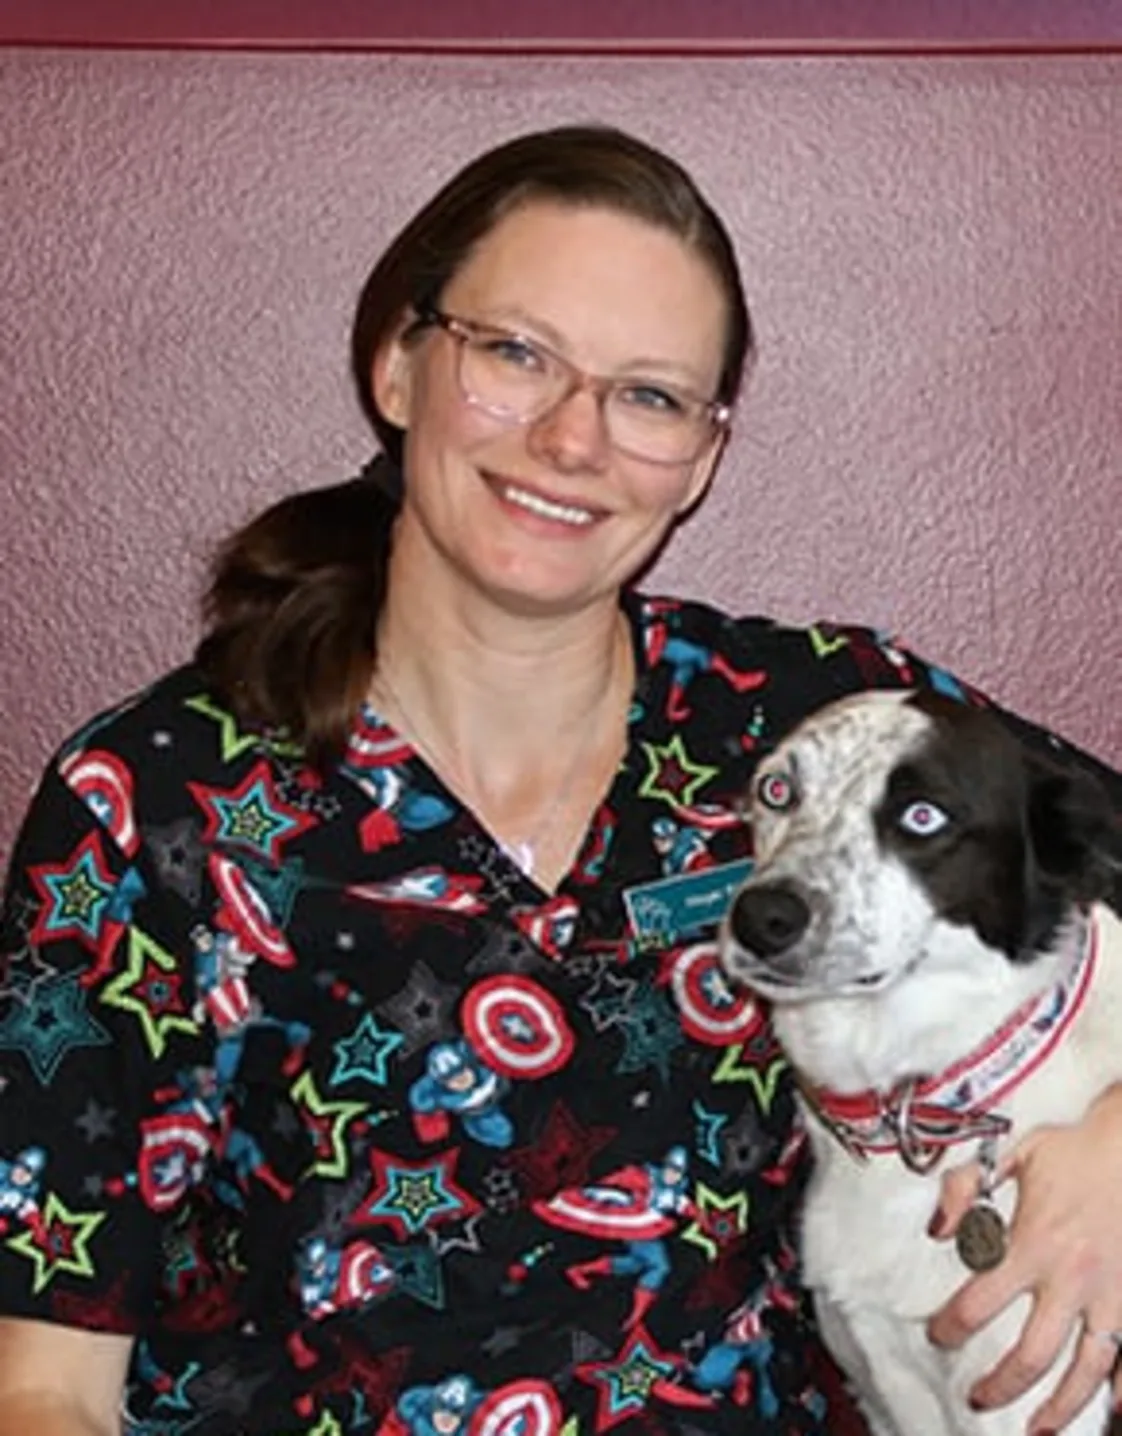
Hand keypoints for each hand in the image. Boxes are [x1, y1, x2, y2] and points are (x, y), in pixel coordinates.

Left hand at [926, 1088, 1121, 1433]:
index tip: (938, 1336)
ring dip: (1060, 1408)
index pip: (978, 1302)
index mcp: (1032, 1245)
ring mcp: (1109, 1294)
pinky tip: (1111, 1413)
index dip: (950, 1327)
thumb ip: (964, 1190)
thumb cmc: (1073, 1151)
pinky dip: (1121, 1392)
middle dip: (999, 1384)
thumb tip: (936, 1230)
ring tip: (1036, 1428)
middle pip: (1030, 1354)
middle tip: (978, 1396)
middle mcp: (1070, 1278)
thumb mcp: (1009, 1156)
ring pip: (1085, 1370)